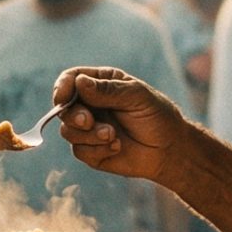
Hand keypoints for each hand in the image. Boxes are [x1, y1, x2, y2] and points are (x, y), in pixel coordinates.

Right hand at [50, 68, 190, 181]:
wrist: (169, 149)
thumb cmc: (156, 116)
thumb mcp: (137, 96)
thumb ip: (108, 90)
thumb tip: (79, 83)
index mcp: (100, 84)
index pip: (71, 79)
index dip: (62, 87)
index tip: (63, 97)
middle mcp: (90, 105)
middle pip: (63, 108)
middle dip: (74, 115)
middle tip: (89, 121)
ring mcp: (89, 129)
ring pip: (68, 131)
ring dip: (88, 135)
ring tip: (112, 136)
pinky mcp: (91, 151)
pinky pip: (80, 151)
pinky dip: (97, 150)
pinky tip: (117, 147)